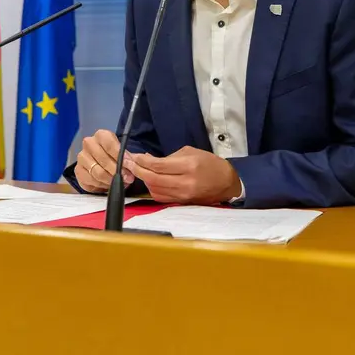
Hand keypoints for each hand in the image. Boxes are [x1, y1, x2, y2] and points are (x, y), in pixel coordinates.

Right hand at [73, 129, 135, 193]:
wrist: (103, 163)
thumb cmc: (114, 156)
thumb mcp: (123, 153)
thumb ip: (128, 158)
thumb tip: (131, 164)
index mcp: (101, 135)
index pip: (109, 144)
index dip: (120, 156)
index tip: (129, 165)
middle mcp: (89, 144)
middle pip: (103, 159)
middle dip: (117, 171)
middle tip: (127, 178)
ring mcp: (82, 157)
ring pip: (97, 172)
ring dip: (110, 179)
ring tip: (119, 183)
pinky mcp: (78, 171)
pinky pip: (91, 181)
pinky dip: (101, 185)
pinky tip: (108, 184)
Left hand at [125, 146, 241, 203]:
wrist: (226, 183)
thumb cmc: (210, 163)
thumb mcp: (191, 152)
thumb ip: (169, 157)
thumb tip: (148, 159)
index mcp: (188, 166)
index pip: (158, 165)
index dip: (142, 161)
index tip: (133, 156)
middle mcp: (184, 182)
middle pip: (153, 178)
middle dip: (137, 170)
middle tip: (128, 163)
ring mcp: (182, 195)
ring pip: (154, 189)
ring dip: (143, 180)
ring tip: (138, 170)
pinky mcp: (181, 202)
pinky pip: (160, 197)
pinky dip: (151, 188)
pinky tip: (149, 181)